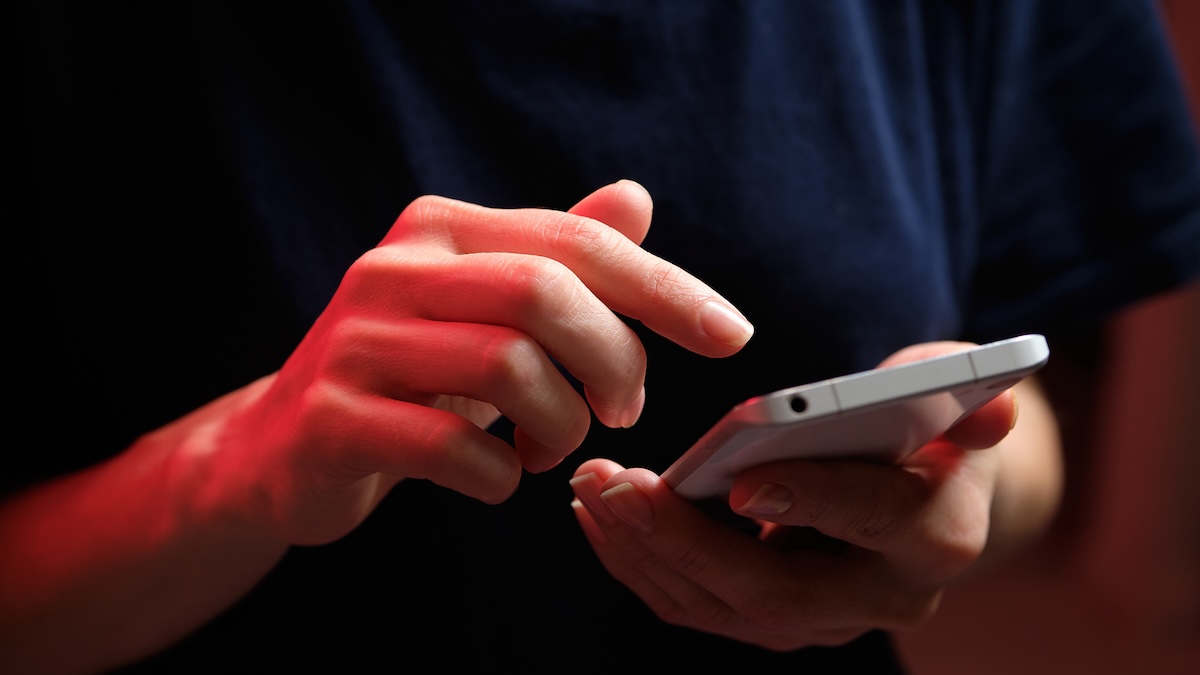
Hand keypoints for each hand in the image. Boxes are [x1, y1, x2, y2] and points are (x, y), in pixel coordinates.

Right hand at [202, 180, 752, 544]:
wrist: (284, 447)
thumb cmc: (413, 376)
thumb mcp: (487, 310)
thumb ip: (557, 256)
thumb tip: (635, 198)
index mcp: (440, 228)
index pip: (574, 241)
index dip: (663, 288)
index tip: (730, 335)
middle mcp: (393, 269)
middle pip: (543, 293)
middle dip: (612, 360)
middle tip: (623, 411)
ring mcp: (355, 343)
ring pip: (507, 367)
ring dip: (562, 425)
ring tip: (556, 447)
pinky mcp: (334, 419)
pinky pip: (452, 447)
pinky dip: (501, 475)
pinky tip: (500, 478)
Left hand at [569, 341, 1018, 650]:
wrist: (931, 497)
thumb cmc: (934, 426)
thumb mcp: (958, 396)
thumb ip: (966, 393)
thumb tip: (994, 408)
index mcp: (938, 534)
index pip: (876, 521)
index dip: (812, 501)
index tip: (740, 480)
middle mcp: (884, 596)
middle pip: (776, 591)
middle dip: (685, 542)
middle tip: (614, 487)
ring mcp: (827, 620)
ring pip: (724, 609)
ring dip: (646, 555)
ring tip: (590, 493)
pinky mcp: (778, 621)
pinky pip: (701, 607)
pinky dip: (645, 566)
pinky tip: (602, 518)